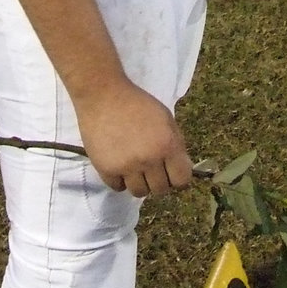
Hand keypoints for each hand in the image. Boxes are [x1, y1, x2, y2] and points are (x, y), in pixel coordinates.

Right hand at [76, 78, 192, 197]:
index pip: (181, 180)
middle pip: (160, 190)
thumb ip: (176, 144)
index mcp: (167, 145)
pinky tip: (119, 164)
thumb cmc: (137, 103)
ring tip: (134, 167)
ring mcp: (126, 166)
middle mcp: (149, 159)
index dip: (177, 176)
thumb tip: (183, 168)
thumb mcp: (165, 118)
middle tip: (151, 168)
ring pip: (139, 193)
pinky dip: (120, 179)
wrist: (103, 94)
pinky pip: (118, 187)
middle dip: (158, 180)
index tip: (170, 171)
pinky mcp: (106, 169)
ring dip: (139, 182)